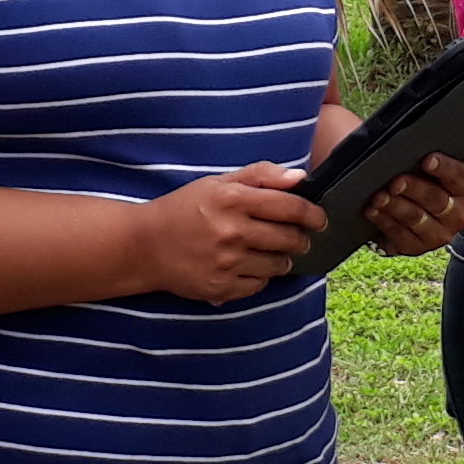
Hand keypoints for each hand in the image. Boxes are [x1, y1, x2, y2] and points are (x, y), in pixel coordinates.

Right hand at [130, 161, 328, 303]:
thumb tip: (300, 177)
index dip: (312, 213)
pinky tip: (247, 266)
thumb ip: (261, 175)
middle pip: (289, 238)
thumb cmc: (184, 209)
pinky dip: (260, 277)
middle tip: (298, 238)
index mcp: (231, 199)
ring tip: (270, 252)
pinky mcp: (220, 288)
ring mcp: (226, 262)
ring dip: (281, 259)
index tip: (319, 219)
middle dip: (300, 238)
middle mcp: (231, 231)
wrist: (143, 246)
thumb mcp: (218, 182)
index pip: (289, 206)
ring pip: (277, 265)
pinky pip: (259, 285)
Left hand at [361, 150, 463, 258]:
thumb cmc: (421, 178)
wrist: (412, 207)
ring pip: (416, 219)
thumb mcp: (428, 167)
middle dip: (414, 189)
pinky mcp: (416, 247)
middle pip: (436, 200)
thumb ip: (424, 157)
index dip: (444, 168)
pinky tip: (373, 210)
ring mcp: (438, 235)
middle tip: (395, 181)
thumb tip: (404, 146)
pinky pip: (399, 235)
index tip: (427, 159)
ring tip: (378, 196)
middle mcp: (458, 215)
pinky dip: (384, 221)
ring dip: (395, 206)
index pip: (459, 177)